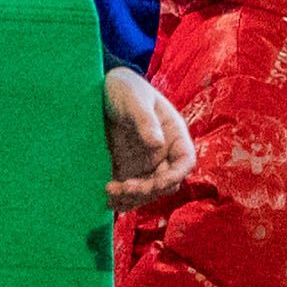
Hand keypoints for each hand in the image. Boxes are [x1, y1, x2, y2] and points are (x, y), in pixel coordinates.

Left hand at [102, 65, 193, 208]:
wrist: (101, 88)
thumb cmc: (125, 88)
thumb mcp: (135, 100)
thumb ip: (146, 120)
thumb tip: (157, 144)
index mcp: (174, 135)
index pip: (185, 162)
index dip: (175, 176)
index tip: (156, 183)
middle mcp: (163, 153)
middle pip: (166, 183)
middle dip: (148, 191)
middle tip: (123, 188)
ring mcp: (144, 163)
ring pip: (147, 192)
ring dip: (132, 198)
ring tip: (109, 193)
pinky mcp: (125, 168)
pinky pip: (127, 190)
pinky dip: (120, 198)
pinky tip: (106, 198)